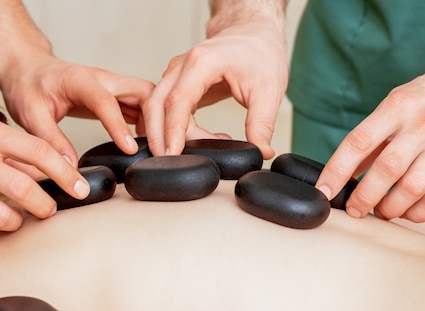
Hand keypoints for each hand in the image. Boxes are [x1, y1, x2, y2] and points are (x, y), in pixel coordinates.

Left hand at [0, 53, 155, 164]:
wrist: (29, 69)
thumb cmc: (28, 86)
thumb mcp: (31, 115)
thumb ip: (51, 141)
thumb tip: (70, 169)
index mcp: (80, 80)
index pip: (106, 101)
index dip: (119, 126)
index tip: (130, 149)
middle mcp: (103, 79)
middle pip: (142, 91)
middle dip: (157, 118)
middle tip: (162, 149)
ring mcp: (113, 86)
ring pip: (148, 98)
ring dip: (160, 121)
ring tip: (163, 150)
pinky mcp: (117, 96)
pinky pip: (142, 107)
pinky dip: (152, 124)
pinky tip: (152, 143)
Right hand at [0, 102, 89, 248]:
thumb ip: (10, 151)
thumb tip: (47, 171)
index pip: (40, 152)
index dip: (66, 173)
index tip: (81, 188)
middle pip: (28, 190)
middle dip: (46, 206)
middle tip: (47, 210)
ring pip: (5, 218)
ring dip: (16, 224)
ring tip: (12, 219)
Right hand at [143, 23, 288, 156]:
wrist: (254, 34)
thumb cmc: (260, 54)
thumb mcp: (268, 90)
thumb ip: (262, 124)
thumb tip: (261, 152)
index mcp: (203, 62)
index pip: (178, 100)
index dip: (173, 130)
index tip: (171, 154)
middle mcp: (182, 66)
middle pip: (156, 104)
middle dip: (157, 136)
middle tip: (167, 163)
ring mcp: (176, 73)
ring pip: (156, 108)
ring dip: (167, 133)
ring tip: (196, 151)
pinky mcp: (177, 83)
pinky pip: (166, 109)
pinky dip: (174, 128)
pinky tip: (198, 139)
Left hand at [316, 57, 424, 222]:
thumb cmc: (422, 101)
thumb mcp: (390, 109)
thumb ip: (368, 140)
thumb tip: (340, 176)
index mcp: (396, 108)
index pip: (359, 142)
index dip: (337, 170)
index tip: (323, 191)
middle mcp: (422, 126)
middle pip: (387, 169)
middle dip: (364, 197)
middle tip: (353, 209)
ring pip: (413, 188)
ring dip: (390, 208)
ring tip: (379, 211)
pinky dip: (417, 213)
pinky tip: (406, 211)